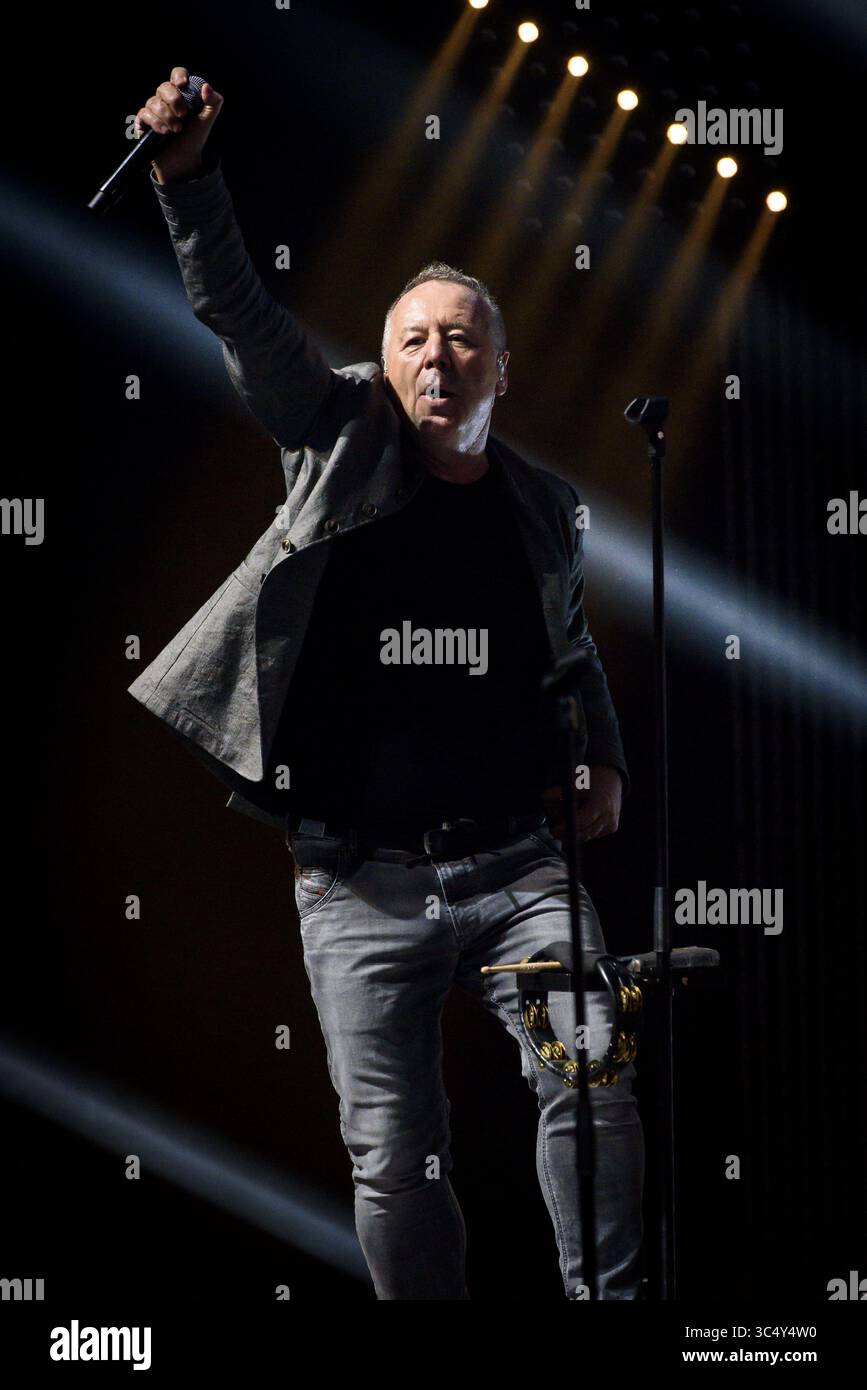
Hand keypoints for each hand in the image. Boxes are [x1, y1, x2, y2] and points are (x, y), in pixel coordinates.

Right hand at [133, 68, 223, 185]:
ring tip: (176, 130)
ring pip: (154, 101)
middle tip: (183, 116)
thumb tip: (206, 87)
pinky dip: (155, 122)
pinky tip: (164, 132)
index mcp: (181, 94)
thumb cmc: (194, 138)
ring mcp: (153, 110)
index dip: (179, 76)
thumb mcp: (207, 121)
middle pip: (164, 87)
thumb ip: (213, 103)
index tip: (183, 85)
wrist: (184, 159)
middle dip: (174, 100)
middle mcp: (165, 99)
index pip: (177, 75)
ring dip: (167, 116)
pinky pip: (144, 114)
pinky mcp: (144, 122)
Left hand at [541, 764, 622, 842]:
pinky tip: (580, 820)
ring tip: (566, 821)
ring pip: (588, 836)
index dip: (567, 828)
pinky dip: (584, 830)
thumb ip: (560, 792)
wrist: (613, 779)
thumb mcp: (576, 783)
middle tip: (555, 831)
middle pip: (585, 833)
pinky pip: (593, 834)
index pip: (582, 822)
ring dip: (575, 832)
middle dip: (568, 834)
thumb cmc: (594, 780)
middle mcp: (609, 816)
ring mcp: (611, 823)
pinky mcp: (612, 828)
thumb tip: (544, 797)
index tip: (555, 830)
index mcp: (600, 803)